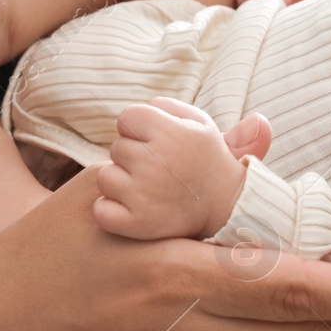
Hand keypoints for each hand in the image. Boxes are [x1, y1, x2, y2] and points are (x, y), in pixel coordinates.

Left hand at [93, 98, 264, 239]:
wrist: (229, 207)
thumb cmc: (209, 160)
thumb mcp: (201, 123)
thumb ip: (168, 106)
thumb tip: (145, 106)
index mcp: (169, 133)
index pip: (126, 118)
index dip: (139, 128)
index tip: (156, 142)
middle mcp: (155, 163)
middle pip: (116, 148)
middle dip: (133, 155)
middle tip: (159, 168)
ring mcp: (144, 195)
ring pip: (105, 177)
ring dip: (121, 183)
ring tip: (148, 188)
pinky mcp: (138, 224)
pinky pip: (101, 211)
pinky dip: (110, 211)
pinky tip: (133, 208)